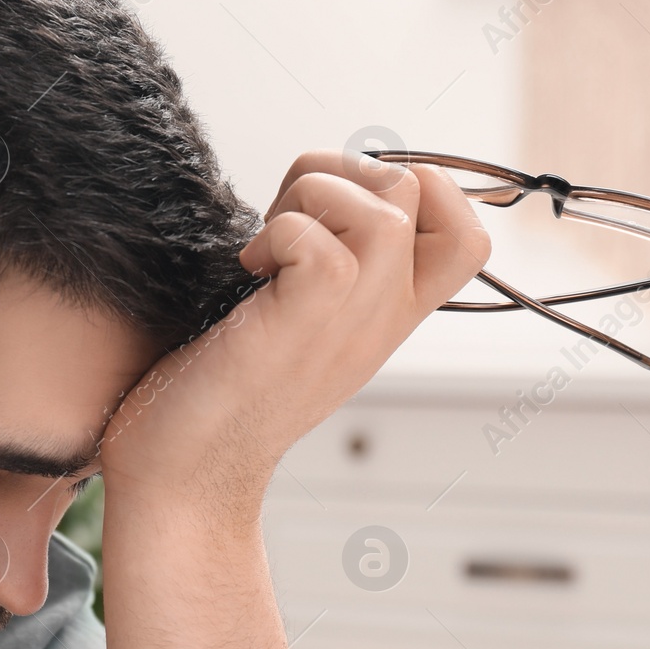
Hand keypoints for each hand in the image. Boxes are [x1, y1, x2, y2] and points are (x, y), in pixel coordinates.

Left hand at [99, 149, 489, 513]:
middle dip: (343, 172)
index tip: (337, 211)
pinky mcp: (307, 316)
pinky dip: (274, 231)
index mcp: (388, 314)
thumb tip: (314, 186)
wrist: (183, 475)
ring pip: (386, 199)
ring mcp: (354, 316)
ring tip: (266, 250)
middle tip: (287, 224)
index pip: (466, 232)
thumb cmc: (219, 393)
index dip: (410, 186)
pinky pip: (314, 232)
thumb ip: (327, 264)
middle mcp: (385, 315)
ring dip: (311, 196)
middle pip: (423, 188)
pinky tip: (247, 273)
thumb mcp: (297, 319)